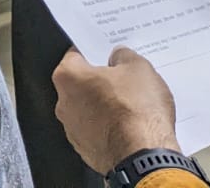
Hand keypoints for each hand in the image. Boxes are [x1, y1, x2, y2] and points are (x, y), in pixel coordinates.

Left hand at [53, 47, 179, 175]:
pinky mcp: (87, 150)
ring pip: (90, 109)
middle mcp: (64, 103)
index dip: (96, 53)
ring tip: (133, 106)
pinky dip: (111, 128)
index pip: (77, 55)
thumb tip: (119, 56)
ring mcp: (73, 130)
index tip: (108, 54)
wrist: (145, 156)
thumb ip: (123, 55)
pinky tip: (131, 126)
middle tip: (126, 81)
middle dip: (102, 81)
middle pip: (82, 84)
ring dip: (106, 106)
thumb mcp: (139, 68)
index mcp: (68, 77)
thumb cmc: (137, 112)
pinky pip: (98, 131)